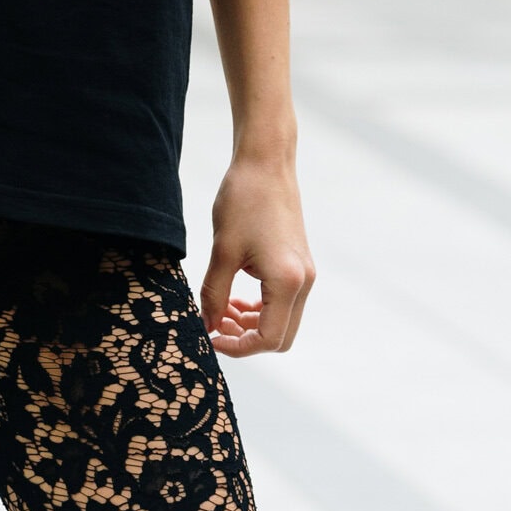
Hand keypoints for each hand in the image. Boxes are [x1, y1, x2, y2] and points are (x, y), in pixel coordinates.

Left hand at [200, 154, 315, 357]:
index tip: (209, 337)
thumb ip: (215, 294)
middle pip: (281, 337)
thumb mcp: (223, 251)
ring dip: (252, 324)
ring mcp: (305, 273)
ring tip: (220, 310)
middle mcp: (304, 281)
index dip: (237, 347)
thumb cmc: (243, 201)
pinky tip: (234, 297)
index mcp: (287, 281)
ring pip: (282, 321)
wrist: (266, 163)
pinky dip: (260, 308)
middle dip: (246, 339)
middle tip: (214, 325)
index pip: (269, 338)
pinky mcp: (299, 264)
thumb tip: (206, 326)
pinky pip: (283, 302)